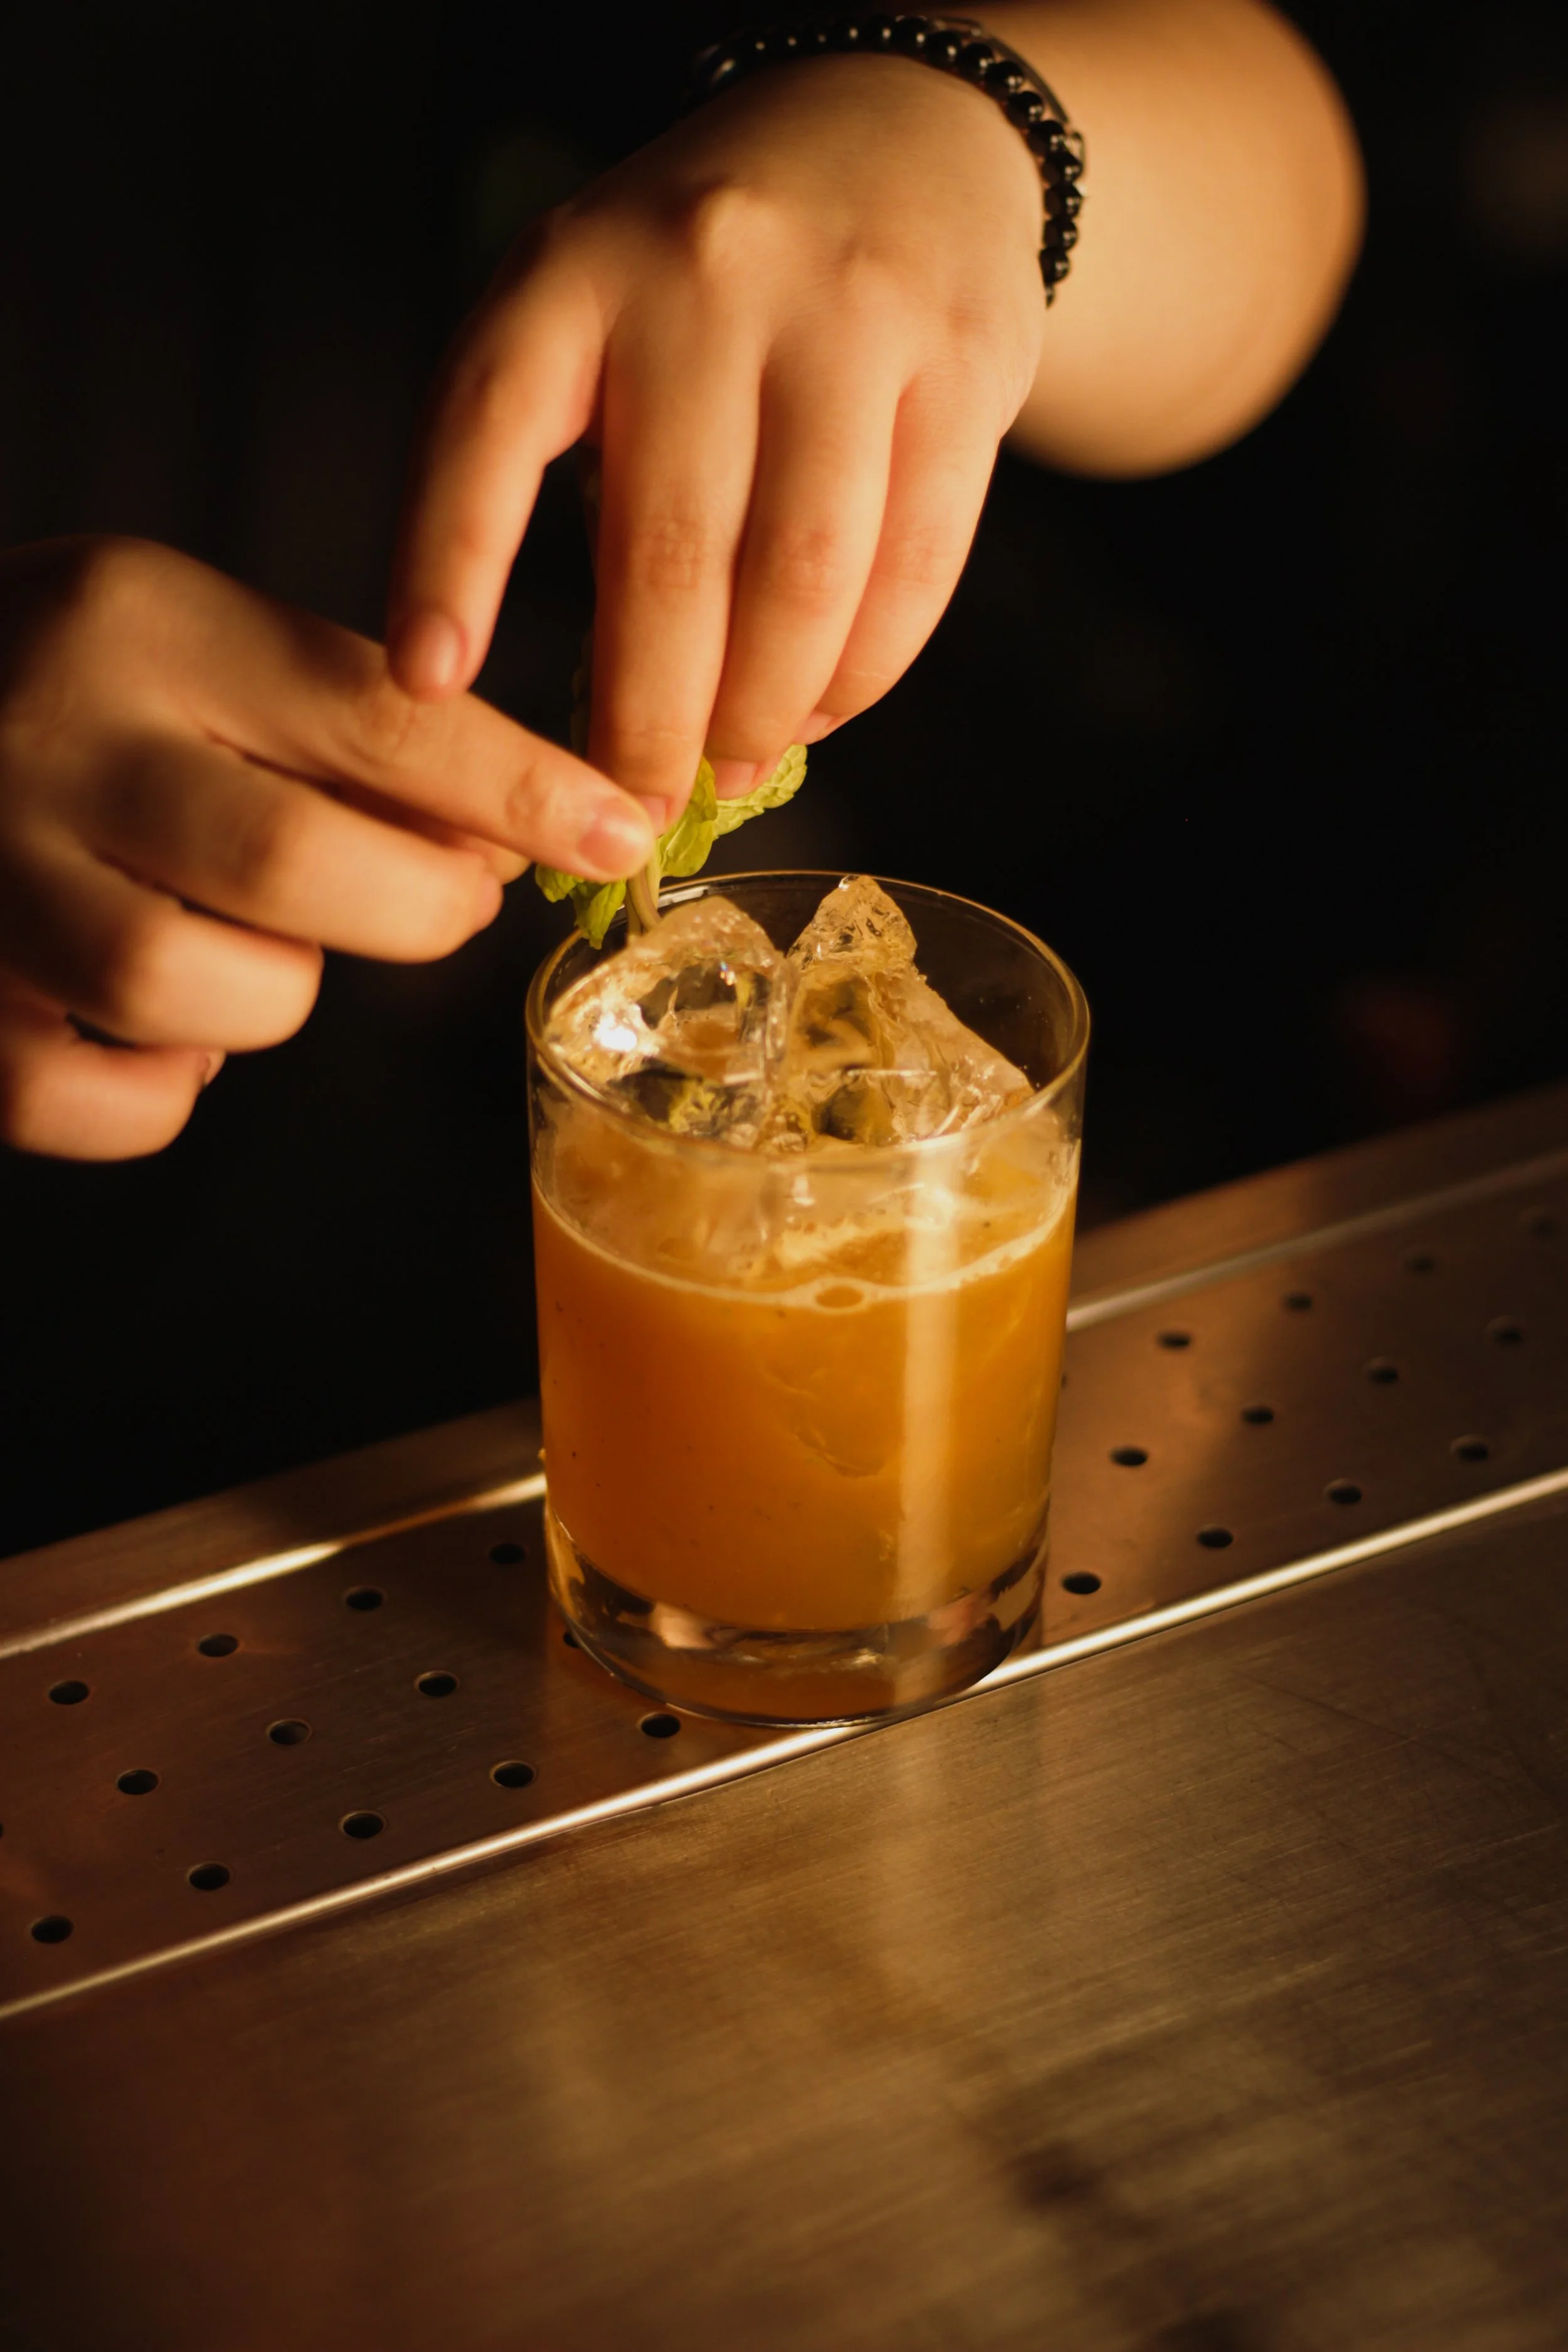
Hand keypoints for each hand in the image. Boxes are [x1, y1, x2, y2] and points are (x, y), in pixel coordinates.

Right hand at [0, 537, 653, 1158]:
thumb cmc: (61, 687)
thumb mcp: (194, 639)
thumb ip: (343, 720)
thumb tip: (516, 832)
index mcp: (143, 629)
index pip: (377, 716)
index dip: (519, 790)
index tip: (617, 830)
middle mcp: (57, 749)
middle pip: (294, 867)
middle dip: (417, 909)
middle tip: (446, 903)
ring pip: (203, 992)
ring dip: (278, 993)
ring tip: (259, 948)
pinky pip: (107, 1100)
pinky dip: (167, 1088)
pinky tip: (168, 1030)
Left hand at [388, 55, 1043, 817]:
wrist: (900, 142)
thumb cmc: (708, 279)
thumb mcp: (592, 315)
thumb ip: (558, 467)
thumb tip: (557, 710)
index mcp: (571, 273)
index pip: (485, 431)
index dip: (449, 566)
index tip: (424, 689)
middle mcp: (704, 281)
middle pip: (669, 556)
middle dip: (649, 720)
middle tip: (631, 810)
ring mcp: (846, 318)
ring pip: (802, 577)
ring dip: (764, 710)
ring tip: (735, 767)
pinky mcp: (961, 367)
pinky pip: (913, 566)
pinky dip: (863, 671)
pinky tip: (822, 710)